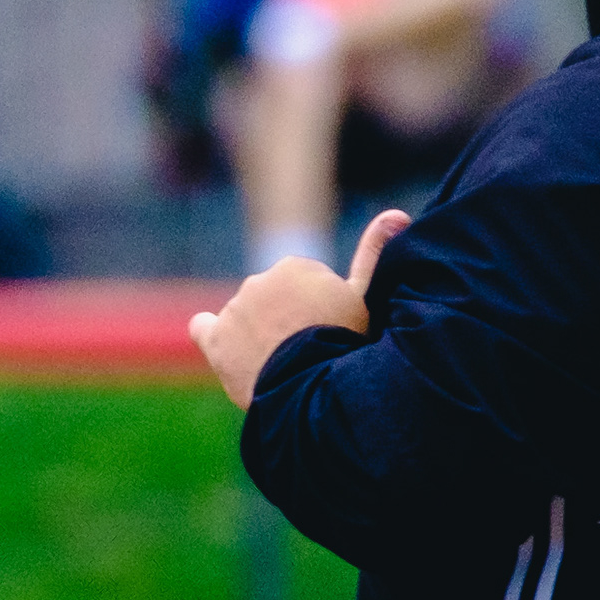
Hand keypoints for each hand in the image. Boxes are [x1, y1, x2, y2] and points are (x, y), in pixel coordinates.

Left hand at [189, 207, 407, 409]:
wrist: (313, 384)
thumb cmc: (346, 342)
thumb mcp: (365, 297)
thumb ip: (374, 254)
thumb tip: (395, 214)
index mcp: (295, 266)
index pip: (304, 287)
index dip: (319, 310)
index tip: (329, 330)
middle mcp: (259, 280)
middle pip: (273, 301)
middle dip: (287, 319)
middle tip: (307, 350)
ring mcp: (234, 310)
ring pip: (245, 319)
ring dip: (258, 335)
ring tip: (282, 364)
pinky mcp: (215, 339)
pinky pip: (203, 328)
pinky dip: (210, 334)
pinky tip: (221, 345)